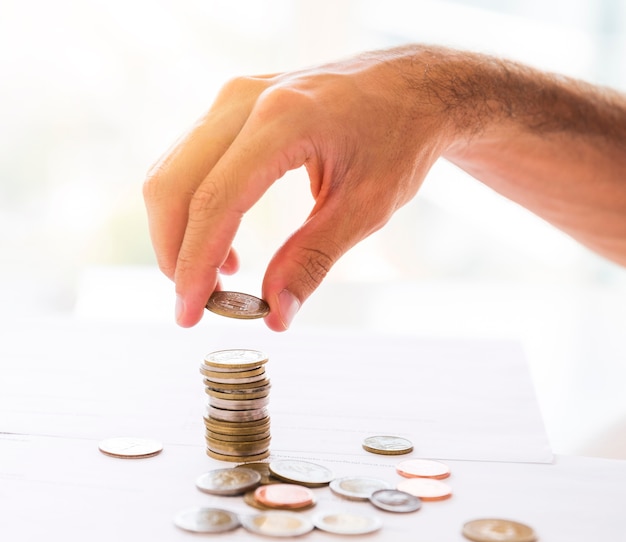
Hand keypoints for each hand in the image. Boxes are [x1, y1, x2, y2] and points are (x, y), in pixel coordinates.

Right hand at [143, 46, 456, 329]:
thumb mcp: (365, 209)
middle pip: (173, 185)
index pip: (216, 202)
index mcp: (283, 120)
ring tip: (218, 280)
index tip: (191, 313)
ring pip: (172, 173)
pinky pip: (190, 163)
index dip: (195, 264)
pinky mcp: (234, 108)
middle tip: (196, 304)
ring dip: (180, 234)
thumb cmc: (399, 139)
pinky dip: (194, 210)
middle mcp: (244, 101)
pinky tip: (224, 245)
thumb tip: (275, 314)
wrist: (412, 88)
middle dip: (174, 254)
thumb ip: (313, 261)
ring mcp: (234, 98)